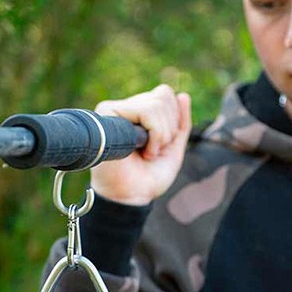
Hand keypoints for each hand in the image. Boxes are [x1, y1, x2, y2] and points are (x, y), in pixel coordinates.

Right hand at [90, 84, 191, 205]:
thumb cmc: (149, 176)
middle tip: (154, 150)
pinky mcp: (107, 114)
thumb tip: (184, 95)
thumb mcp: (173, 147)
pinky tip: (144, 152)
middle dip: (168, 129)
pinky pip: (147, 112)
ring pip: (156, 104)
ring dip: (161, 136)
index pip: (164, 94)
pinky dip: (155, 136)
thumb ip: (180, 122)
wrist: (131, 196)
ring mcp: (114, 110)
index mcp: (138, 112)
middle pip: (163, 95)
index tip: (163, 144)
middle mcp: (125, 108)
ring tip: (147, 153)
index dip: (173, 119)